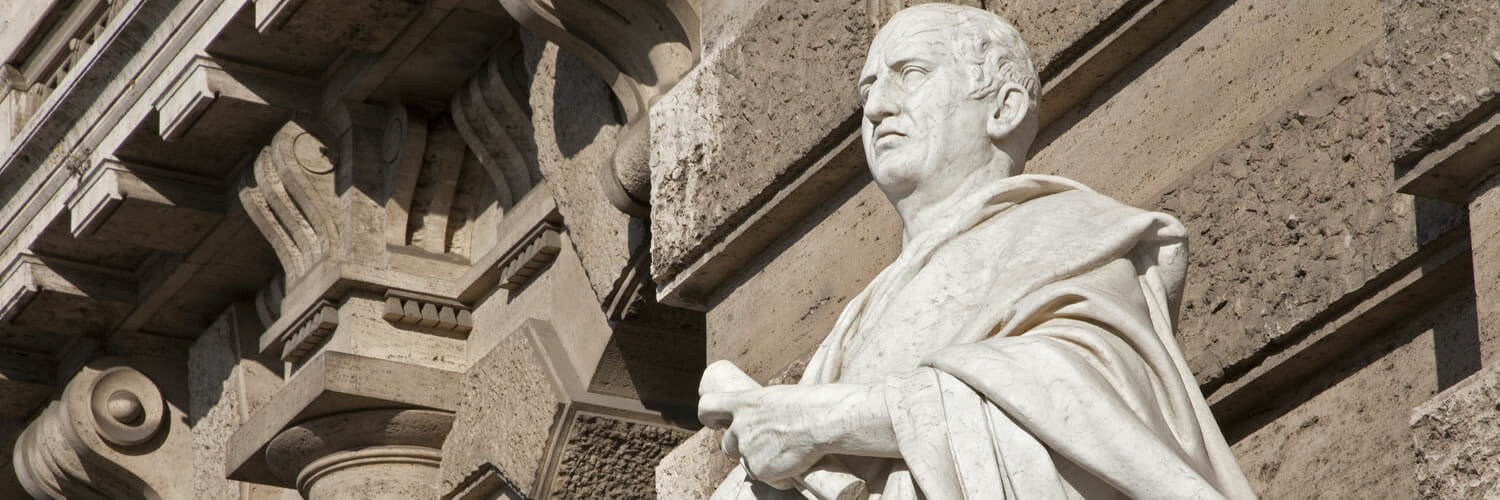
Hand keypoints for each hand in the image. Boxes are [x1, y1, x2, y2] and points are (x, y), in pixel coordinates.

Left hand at [699, 383, 897, 483]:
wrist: (821, 422)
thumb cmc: (810, 404)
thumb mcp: (780, 399)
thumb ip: (766, 412)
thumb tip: (770, 422)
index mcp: (744, 402)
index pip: (708, 406)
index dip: (709, 415)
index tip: (714, 421)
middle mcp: (740, 427)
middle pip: (727, 443)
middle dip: (739, 447)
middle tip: (761, 445)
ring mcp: (747, 450)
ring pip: (746, 461)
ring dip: (759, 460)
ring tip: (786, 452)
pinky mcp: (759, 470)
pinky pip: (763, 476)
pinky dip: (776, 474)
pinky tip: (794, 464)